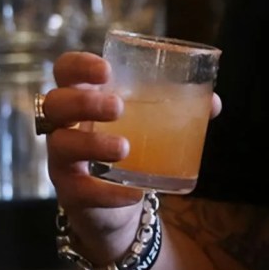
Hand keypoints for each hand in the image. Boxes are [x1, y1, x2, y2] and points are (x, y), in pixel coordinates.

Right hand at [45, 52, 223, 254]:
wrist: (118, 204)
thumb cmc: (131, 149)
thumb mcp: (151, 125)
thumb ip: (177, 110)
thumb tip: (212, 102)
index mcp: (83, 98)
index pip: (64, 70)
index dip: (78, 66)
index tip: (106, 70)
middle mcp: (65, 126)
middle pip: (56, 104)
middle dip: (84, 102)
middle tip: (118, 107)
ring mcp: (63, 160)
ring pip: (61, 146)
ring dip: (92, 144)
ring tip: (124, 148)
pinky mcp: (70, 192)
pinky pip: (80, 191)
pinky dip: (107, 192)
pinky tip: (134, 192)